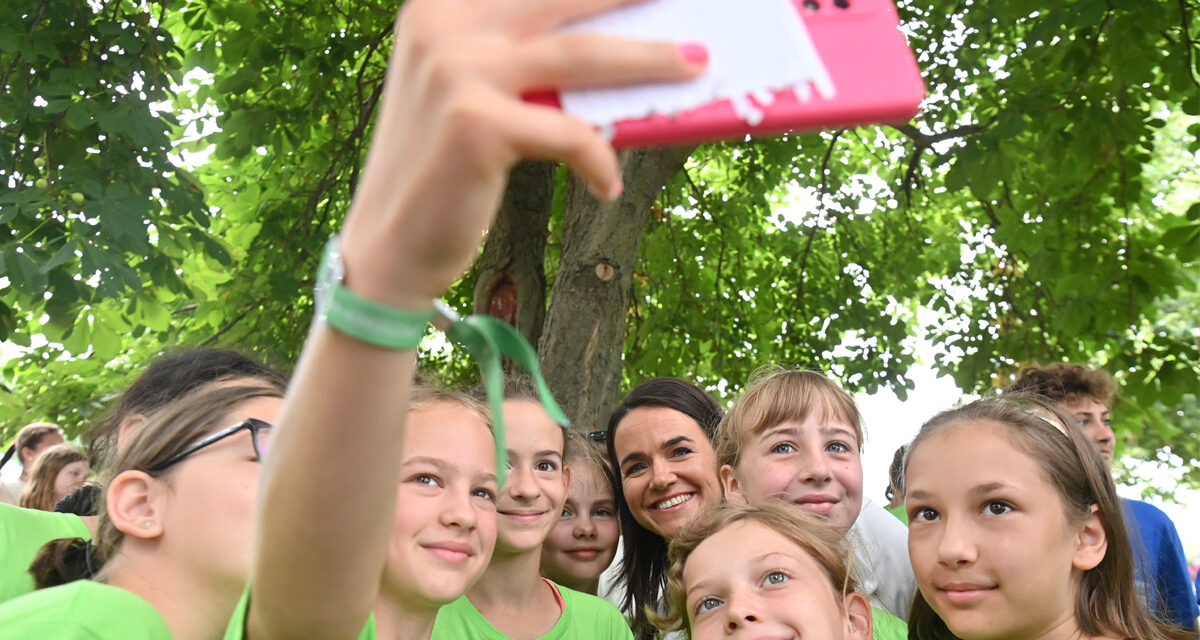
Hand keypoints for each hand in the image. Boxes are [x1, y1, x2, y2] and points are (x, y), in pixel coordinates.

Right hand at [339, 0, 705, 307]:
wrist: (388, 248)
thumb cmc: (444, 174)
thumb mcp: (474, 97)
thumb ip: (523, 63)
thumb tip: (617, 47)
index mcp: (440, 8)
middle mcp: (442, 25)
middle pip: (566, 0)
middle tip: (694, 4)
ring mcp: (455, 69)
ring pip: (581, 56)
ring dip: (650, 59)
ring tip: (697, 64)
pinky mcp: (476, 122)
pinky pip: (569, 134)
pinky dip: (598, 161)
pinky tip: (606, 186)